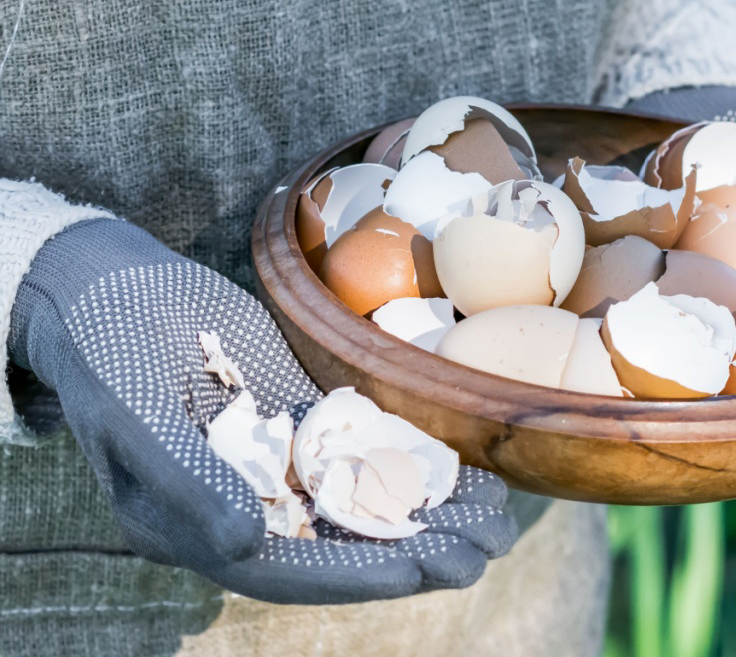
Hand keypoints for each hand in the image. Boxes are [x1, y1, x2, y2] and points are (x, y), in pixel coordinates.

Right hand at [8, 218, 516, 603]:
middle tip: (486, 550)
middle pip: (342, 544)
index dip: (355, 573)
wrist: (117, 289)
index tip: (419, 572)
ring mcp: (283, 467)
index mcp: (195, 530)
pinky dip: (418, 465)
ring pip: (366, 503)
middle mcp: (247, 509)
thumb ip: (187, 483)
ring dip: (432, 514)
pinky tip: (471, 469)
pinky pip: (369, 454)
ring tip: (498, 518)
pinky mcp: (307, 425)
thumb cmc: (110, 352)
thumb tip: (240, 547)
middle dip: (416, 551)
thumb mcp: (133, 415)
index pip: (287, 569)